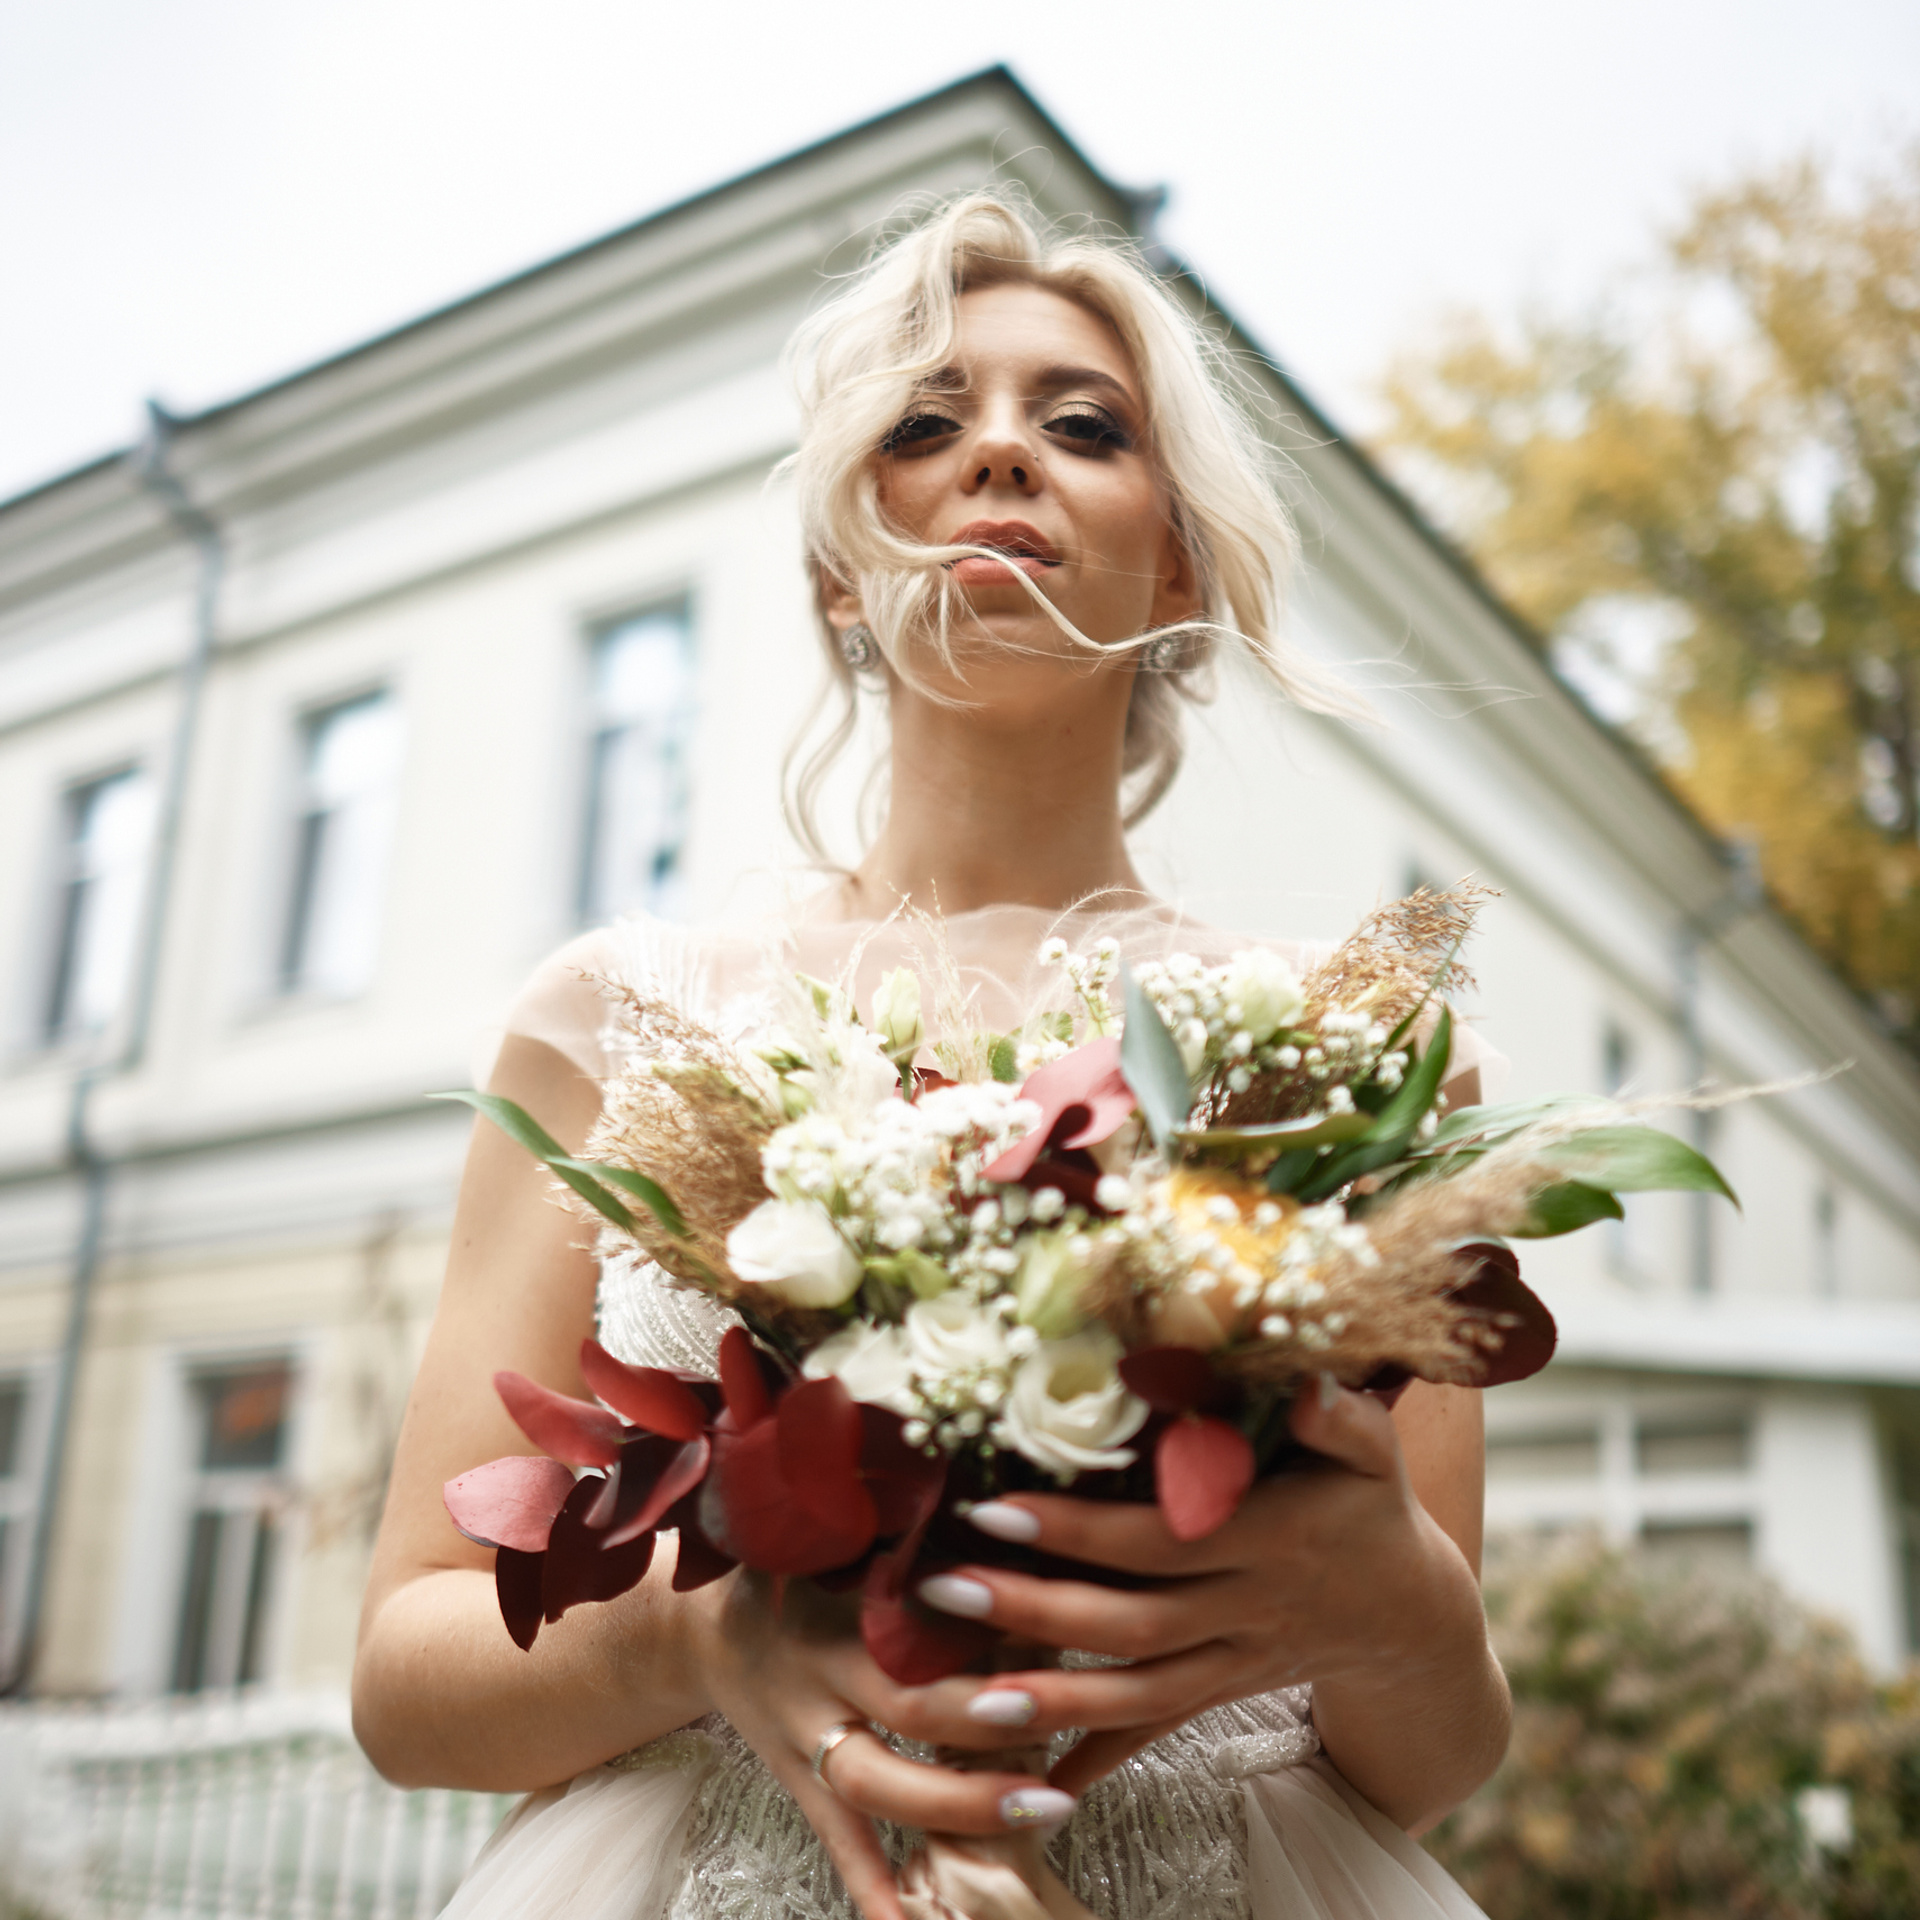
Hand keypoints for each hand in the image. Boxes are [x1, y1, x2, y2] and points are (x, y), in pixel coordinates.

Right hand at [682, 1555, 1081, 1919]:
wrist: (702, 1628)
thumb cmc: (806, 1571)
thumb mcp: (853, 1539)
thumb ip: (924, 1539)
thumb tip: (1024, 1530)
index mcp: (844, 1597)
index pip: (913, 1607)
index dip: (977, 1617)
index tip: (1045, 1614)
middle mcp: (823, 1668)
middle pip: (904, 1698)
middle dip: (980, 1713)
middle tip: (1050, 1710)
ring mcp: (806, 1733)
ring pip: (878, 1781)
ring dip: (960, 1802)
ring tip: (1044, 1807)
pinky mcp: (798, 1783)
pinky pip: (839, 1843)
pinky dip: (878, 1890)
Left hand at [908, 1381, 1496, 1806]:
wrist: (1410, 1615)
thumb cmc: (1371, 1506)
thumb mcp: (1372, 1452)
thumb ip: (1340, 1416)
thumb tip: (1302, 1381)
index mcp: (1268, 1543)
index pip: (1159, 1541)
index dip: (1080, 1530)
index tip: (996, 1508)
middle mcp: (1244, 1611)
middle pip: (1131, 1623)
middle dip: (1035, 1610)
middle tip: (941, 1585)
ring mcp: (1230, 1664)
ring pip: (1136, 1694)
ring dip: (1052, 1699)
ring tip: (965, 1698)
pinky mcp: (1217, 1694)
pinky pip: (1153, 1734)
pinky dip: (1094, 1760)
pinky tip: (1030, 1790)